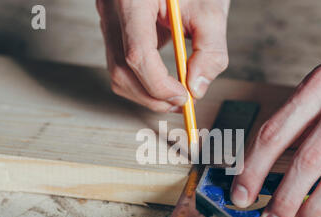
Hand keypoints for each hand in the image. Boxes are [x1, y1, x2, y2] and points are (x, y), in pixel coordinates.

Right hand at [96, 0, 229, 111]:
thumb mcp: (211, 10)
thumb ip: (210, 51)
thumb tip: (197, 89)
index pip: (137, 54)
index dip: (159, 85)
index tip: (184, 97)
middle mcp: (112, 9)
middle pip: (121, 69)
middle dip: (151, 96)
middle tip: (182, 104)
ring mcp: (108, 18)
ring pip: (117, 71)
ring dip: (146, 92)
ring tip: (176, 94)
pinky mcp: (114, 26)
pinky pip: (121, 62)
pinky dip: (143, 79)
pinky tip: (166, 78)